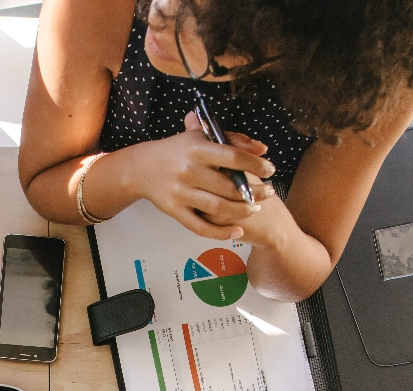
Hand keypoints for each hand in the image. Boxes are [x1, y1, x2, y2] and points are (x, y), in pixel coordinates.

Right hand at [125, 113, 274, 239]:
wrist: (142, 167)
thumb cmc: (178, 150)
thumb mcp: (201, 137)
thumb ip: (233, 140)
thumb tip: (262, 149)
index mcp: (197, 148)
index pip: (233, 157)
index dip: (256, 165)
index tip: (270, 170)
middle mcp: (188, 171)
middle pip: (229, 186)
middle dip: (255, 192)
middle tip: (270, 192)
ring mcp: (181, 193)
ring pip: (219, 208)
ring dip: (242, 211)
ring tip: (256, 208)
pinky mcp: (175, 211)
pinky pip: (201, 227)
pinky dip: (221, 233)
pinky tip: (238, 231)